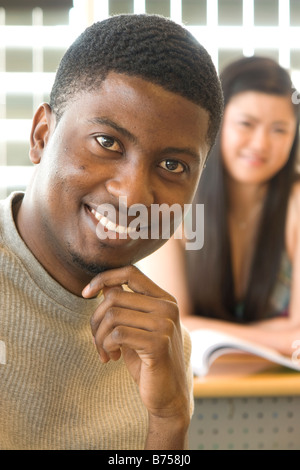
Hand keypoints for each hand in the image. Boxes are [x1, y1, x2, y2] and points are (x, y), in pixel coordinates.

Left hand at [82, 265, 189, 447]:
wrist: (167, 395)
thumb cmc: (147, 360)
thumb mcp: (135, 328)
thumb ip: (124, 307)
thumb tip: (101, 286)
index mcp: (164, 299)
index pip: (130, 272)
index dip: (104, 278)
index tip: (86, 293)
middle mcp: (168, 307)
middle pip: (114, 296)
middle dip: (95, 319)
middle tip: (96, 341)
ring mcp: (165, 324)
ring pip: (112, 316)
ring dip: (98, 337)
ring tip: (103, 351)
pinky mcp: (158, 344)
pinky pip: (117, 335)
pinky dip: (106, 346)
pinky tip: (110, 358)